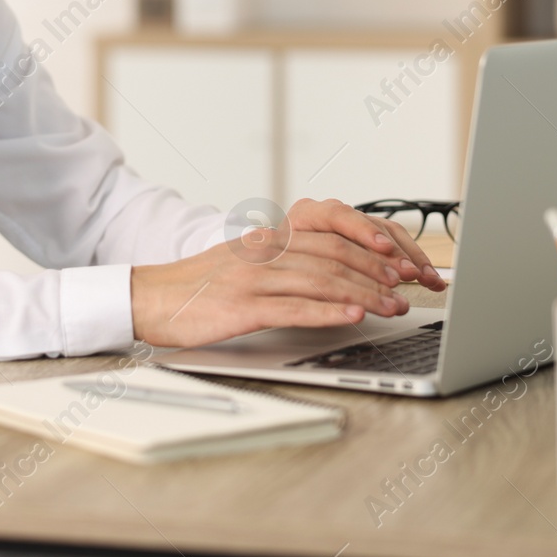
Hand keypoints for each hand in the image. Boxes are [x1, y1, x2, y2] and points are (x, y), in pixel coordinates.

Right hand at [129, 198, 445, 348]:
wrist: (149, 298)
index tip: (399, 266)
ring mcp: (253, 279)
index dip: (370, 251)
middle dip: (378, 273)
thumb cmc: (196, 289)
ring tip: (393, 307)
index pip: (331, 238)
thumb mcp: (242, 264)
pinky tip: (352, 318)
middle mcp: (264, 253)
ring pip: (321, 281)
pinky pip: (294, 308)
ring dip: (364, 294)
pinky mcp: (242, 307)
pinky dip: (328, 313)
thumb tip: (328, 278)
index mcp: (267, 241)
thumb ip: (282, 264)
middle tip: (408, 288)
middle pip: (334, 257)